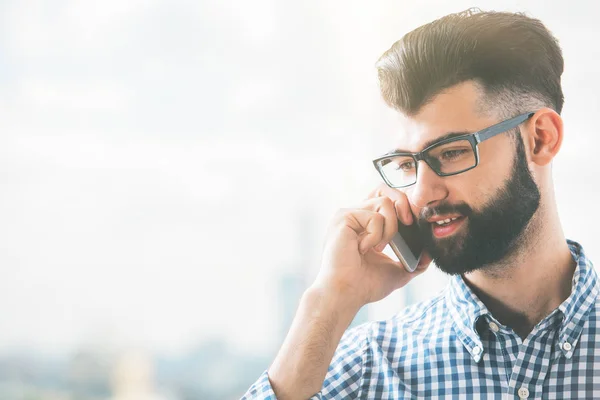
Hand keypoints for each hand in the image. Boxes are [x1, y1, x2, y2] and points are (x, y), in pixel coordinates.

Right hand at [313, 183, 431, 307]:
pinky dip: (376, 235)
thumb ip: (413, 261)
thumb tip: (429, 254)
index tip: (412, 225)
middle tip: (408, 223)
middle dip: (403, 204)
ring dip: (390, 227)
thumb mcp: (396, 271)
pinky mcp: (343, 217)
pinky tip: (363, 249)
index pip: (386, 200)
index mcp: (365, 224)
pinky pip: (374, 216)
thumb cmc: (365, 285)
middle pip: (385, 190)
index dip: (403, 206)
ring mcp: (348, 214)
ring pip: (384, 202)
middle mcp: (355, 216)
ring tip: (378, 247)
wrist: (347, 294)